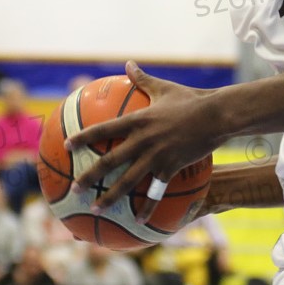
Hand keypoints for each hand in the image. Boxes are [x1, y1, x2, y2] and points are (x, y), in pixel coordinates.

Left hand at [66, 61, 222, 220]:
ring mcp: (155, 156)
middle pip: (109, 161)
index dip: (84, 138)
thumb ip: (142, 78)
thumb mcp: (163, 87)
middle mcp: (142, 140)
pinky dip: (146, 208)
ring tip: (95, 209)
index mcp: (137, 121)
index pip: (103, 130)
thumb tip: (128, 63)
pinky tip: (138, 221)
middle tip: (74, 188)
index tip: (67, 146)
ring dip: (110, 197)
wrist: (216, 116)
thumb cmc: (190, 99)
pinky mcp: (170, 168)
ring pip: (127, 181)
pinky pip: (155, 191)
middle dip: (89, 176)